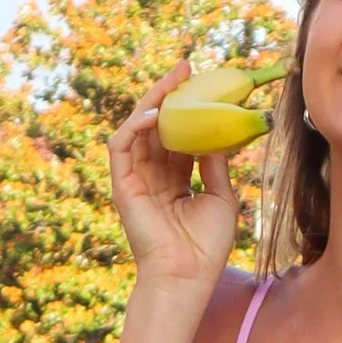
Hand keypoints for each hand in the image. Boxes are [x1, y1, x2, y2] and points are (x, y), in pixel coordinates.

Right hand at [108, 59, 239, 299]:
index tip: (202, 82)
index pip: (177, 134)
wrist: (188, 275)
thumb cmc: (206, 245)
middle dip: (169, 94)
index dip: (187, 109)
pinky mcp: (122, 186)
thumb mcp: (220, 197)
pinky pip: (121, 147)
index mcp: (174, 179)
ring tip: (173, 79)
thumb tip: (218, 134)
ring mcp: (135, 179)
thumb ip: (215, 164)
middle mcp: (152, 175)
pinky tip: (153, 113)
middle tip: (186, 67)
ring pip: (137, 129)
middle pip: (156, 125)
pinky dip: (133, 127)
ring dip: (152, 101)